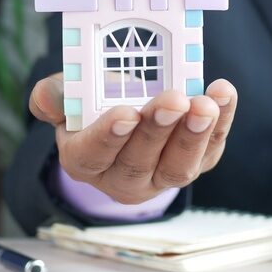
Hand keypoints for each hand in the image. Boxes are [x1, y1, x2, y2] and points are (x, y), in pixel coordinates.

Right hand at [29, 73, 237, 203]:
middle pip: (139, 161)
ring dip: (194, 135)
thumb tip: (48, 96)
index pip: (94, 154)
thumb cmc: (94, 105)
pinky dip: (221, 123)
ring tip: (204, 105)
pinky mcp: (196, 163)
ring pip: (178, 166)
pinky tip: (223, 95)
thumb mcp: (68, 97)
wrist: (128, 113)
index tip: (126, 113)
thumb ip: (55, 96)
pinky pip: (210, 149)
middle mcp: (123, 177)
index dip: (110, 136)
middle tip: (173, 100)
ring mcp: (162, 175)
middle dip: (158, 130)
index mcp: (85, 160)